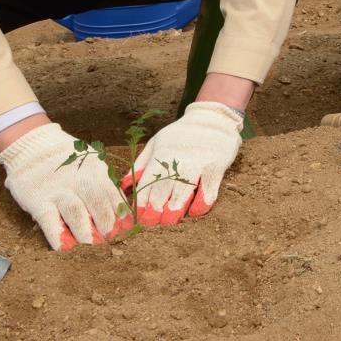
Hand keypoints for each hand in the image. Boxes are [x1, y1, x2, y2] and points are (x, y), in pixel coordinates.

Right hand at [0, 122, 130, 250]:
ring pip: (76, 213)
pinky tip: (64, 248)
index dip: (119, 215)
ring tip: (91, 246)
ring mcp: (58, 190)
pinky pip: (49, 221)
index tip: (125, 230)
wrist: (33, 145)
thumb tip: (121, 210)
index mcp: (96, 170)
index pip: (112, 195)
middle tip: (109, 240)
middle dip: (106, 225)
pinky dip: (57, 236)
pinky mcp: (38, 199)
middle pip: (97, 204)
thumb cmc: (67, 160)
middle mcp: (79, 179)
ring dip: (85, 233)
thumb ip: (104, 183)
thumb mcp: (90, 163)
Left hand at [122, 102, 242, 225]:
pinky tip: (194, 211)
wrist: (213, 119)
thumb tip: (124, 185)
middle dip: (155, 211)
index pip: (147, 183)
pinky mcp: (216, 168)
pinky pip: (208, 192)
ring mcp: (198, 164)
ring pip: (183, 193)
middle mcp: (178, 160)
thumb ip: (141, 164)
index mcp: (161, 155)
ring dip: (175, 211)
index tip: (138, 217)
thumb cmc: (182, 134)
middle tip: (152, 222)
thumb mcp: (157, 142)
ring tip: (169, 221)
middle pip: (163, 191)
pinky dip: (201, 205)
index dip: (141, 203)